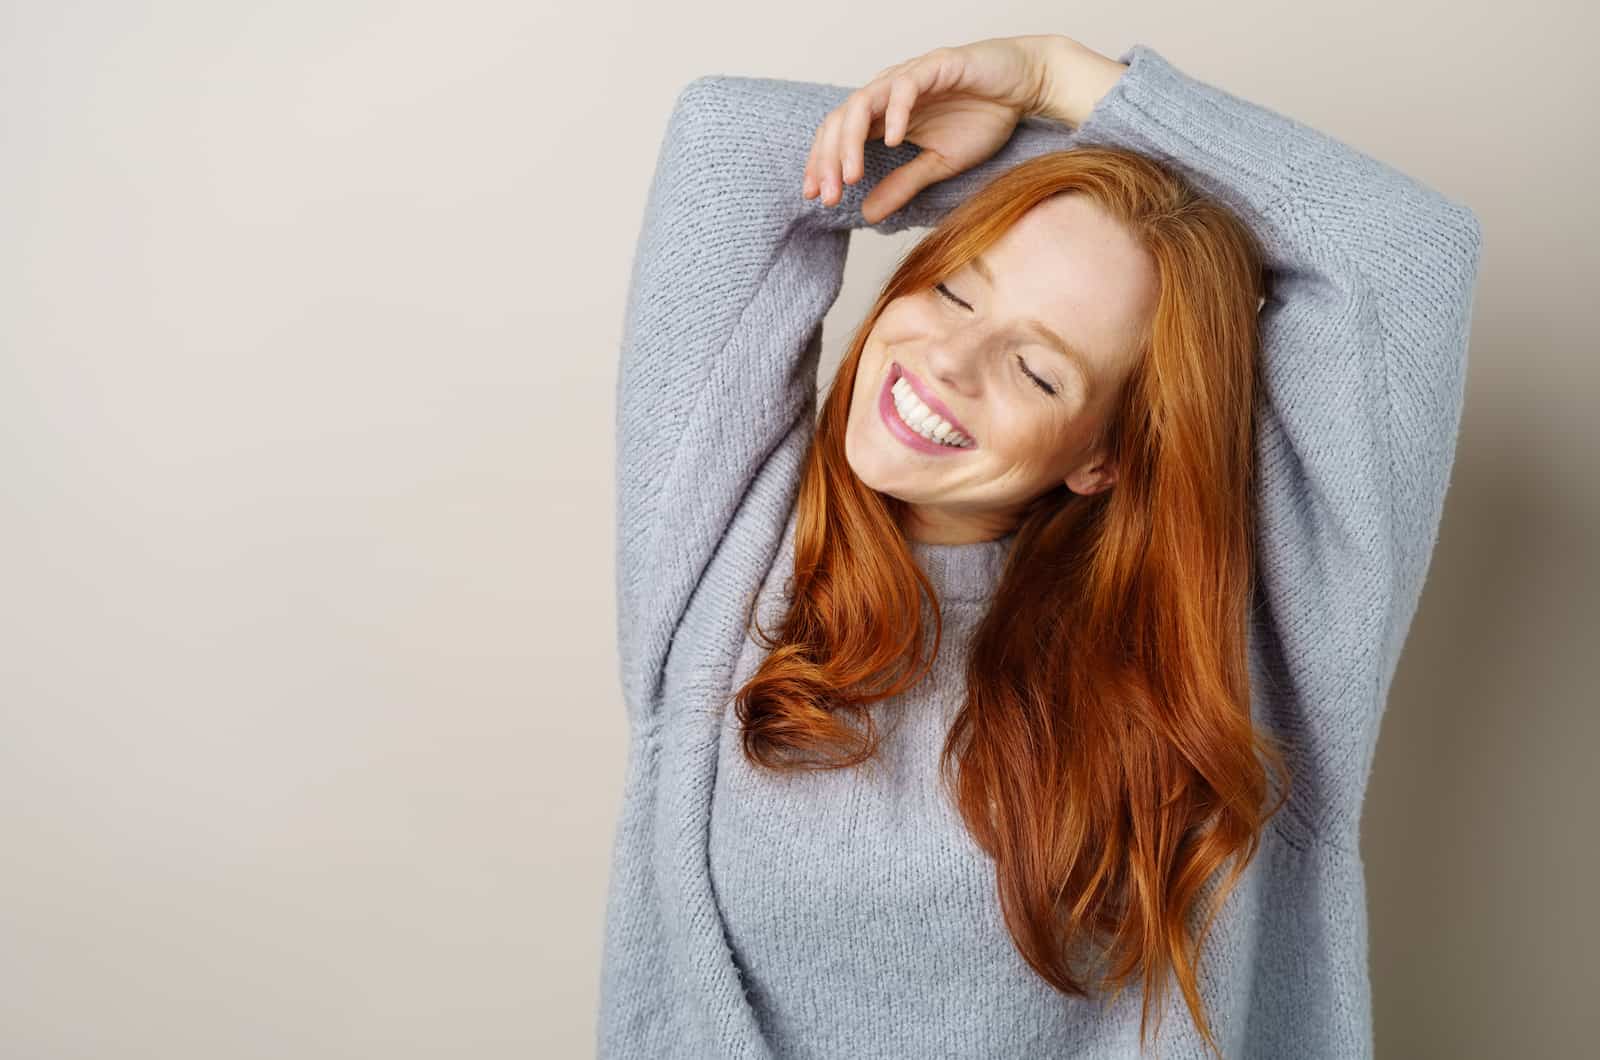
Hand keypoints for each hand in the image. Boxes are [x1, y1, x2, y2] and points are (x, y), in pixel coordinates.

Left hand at [801, 35, 1081, 223]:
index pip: (838, 138)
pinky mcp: (935, 65)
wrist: (1023, 88)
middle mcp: (888, 95)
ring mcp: (909, 78)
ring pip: (863, 102)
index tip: (817, 199)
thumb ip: (903, 185)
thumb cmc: (983, 118)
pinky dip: (895, 113)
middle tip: (828, 196)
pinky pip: (906, 86)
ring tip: (850, 175)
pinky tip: (894, 141)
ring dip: (851, 141)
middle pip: (840, 121)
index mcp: (884, 117)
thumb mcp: (939, 164)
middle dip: (829, 160)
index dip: (823, 166)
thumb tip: (867, 214)